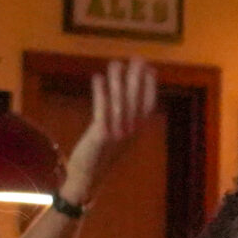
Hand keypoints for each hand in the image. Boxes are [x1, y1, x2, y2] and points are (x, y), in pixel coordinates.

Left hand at [61, 58, 157, 203]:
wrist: (87, 179)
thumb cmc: (101, 156)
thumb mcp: (119, 137)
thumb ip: (126, 119)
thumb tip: (128, 96)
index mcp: (137, 131)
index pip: (148, 104)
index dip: (150, 86)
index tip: (150, 68)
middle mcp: (131, 130)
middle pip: (136, 99)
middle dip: (137, 77)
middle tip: (137, 58)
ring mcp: (117, 133)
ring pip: (119, 101)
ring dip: (118, 80)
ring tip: (116, 63)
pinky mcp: (101, 135)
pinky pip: (101, 110)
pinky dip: (100, 92)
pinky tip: (97, 77)